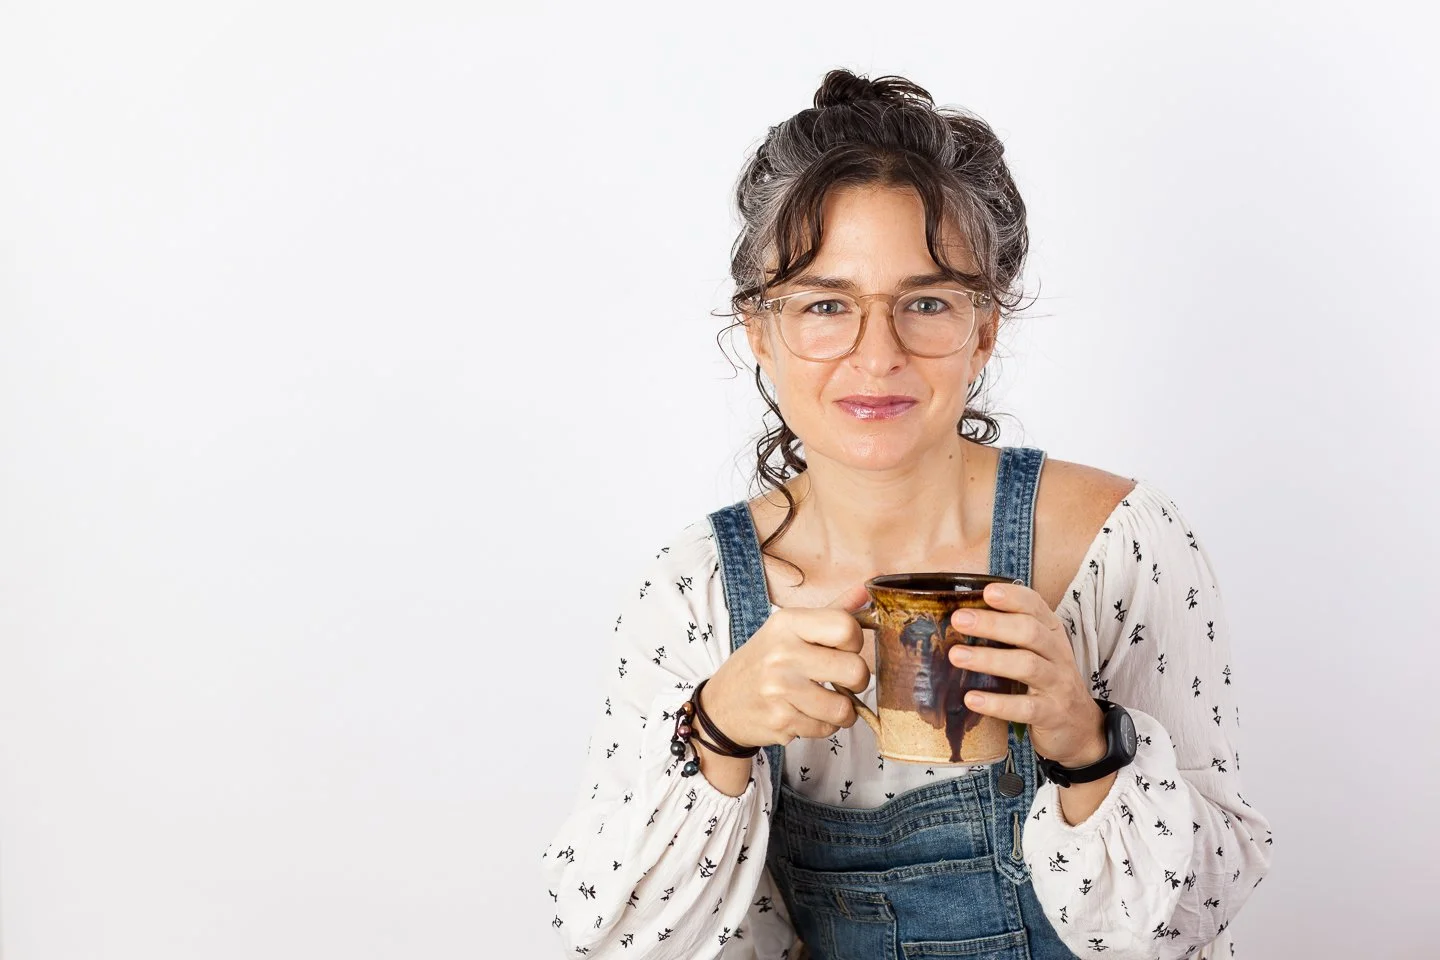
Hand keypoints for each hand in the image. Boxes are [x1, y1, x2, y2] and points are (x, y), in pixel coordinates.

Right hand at [703, 584, 872, 748]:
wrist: (722, 703)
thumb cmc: (764, 662)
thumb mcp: (790, 629)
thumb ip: (832, 611)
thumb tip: (867, 588)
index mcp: (788, 623)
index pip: (846, 627)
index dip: (856, 642)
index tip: (844, 649)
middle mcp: (782, 653)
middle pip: (855, 671)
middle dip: (856, 682)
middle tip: (841, 681)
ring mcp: (779, 689)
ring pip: (844, 708)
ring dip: (842, 710)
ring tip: (825, 702)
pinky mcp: (780, 720)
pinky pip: (826, 729)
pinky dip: (822, 726)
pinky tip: (805, 714)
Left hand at [947, 582, 1106, 768]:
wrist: (1081, 728)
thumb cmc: (1047, 681)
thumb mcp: (1037, 652)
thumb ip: (1010, 634)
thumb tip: (963, 616)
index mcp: (1052, 633)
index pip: (1036, 606)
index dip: (1013, 597)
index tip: (986, 592)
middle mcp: (1058, 654)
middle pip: (1029, 632)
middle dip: (993, 624)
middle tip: (959, 620)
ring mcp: (1058, 684)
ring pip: (1027, 666)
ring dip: (989, 659)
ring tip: (956, 656)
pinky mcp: (1051, 714)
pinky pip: (1025, 707)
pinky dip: (997, 703)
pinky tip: (971, 699)